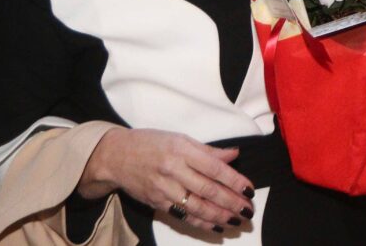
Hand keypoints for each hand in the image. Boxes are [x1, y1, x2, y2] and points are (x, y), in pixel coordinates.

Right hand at [79, 127, 254, 234]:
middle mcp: (174, 170)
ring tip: (236, 221)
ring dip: (219, 216)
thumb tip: (233, 155)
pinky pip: (183, 215)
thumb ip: (208, 150)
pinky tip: (216, 226)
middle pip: (208, 190)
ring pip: (196, 207)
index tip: (249, 190)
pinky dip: (201, 222)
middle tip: (248, 211)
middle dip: (231, 203)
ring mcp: (164, 189)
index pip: (215, 168)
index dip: (234, 181)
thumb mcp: (180, 139)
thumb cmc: (151, 143)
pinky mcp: (157, 203)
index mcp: (182, 150)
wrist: (116, 156)